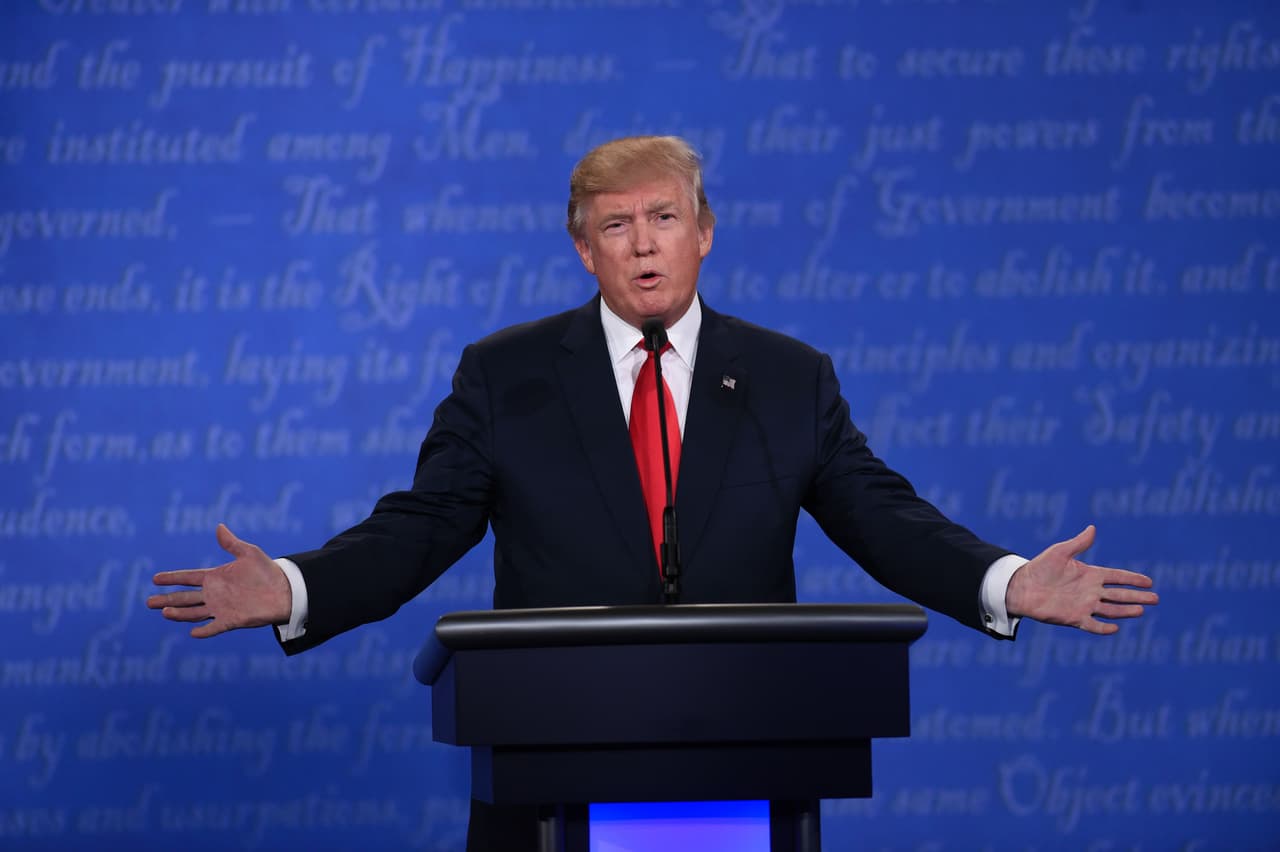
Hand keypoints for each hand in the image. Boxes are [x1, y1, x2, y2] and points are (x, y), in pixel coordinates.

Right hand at [147, 524, 291, 637]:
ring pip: (194, 612)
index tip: (155, 578)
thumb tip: (219, 526)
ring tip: (164, 612)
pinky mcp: (232, 620)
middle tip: (148, 602)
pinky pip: (215, 627)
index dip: (172, 578)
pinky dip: (205, 630)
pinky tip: (193, 632)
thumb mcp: (249, 553)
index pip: (188, 577)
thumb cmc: (267, 571)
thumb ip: (232, 543)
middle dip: (167, 600)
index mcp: (216, 577)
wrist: (285, 590)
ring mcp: (221, 608)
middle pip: (185, 598)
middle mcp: (215, 594)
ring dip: (180, 614)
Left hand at [1005, 525, 1156, 634]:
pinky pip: (1092, 625)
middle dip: (1137, 596)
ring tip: (1141, 610)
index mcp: (1090, 574)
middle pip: (1119, 595)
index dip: (1133, 579)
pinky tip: (1115, 628)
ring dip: (1126, 611)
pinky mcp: (1074, 618)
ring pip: (1110, 610)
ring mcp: (1084, 605)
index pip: (1117, 577)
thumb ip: (1078, 543)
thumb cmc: (1039, 567)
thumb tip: (1092, 528)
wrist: (1021, 586)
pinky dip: (1103, 627)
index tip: (1149, 581)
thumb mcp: (1059, 552)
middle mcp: (1090, 591)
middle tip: (1156, 598)